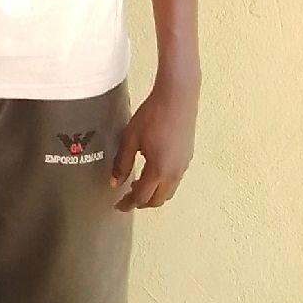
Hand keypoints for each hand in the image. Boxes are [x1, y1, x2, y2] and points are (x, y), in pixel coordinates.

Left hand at [108, 75, 198, 209]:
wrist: (177, 97)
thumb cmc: (152, 115)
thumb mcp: (130, 138)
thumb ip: (122, 162)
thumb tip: (115, 182)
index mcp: (158, 171)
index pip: (141, 198)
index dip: (128, 204)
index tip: (118, 205)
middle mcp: (174, 174)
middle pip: (157, 200)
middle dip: (142, 202)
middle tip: (128, 196)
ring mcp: (183, 166)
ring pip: (168, 191)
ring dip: (154, 193)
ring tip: (139, 183)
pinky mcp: (188, 157)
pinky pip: (175, 179)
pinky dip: (163, 183)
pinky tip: (153, 169)